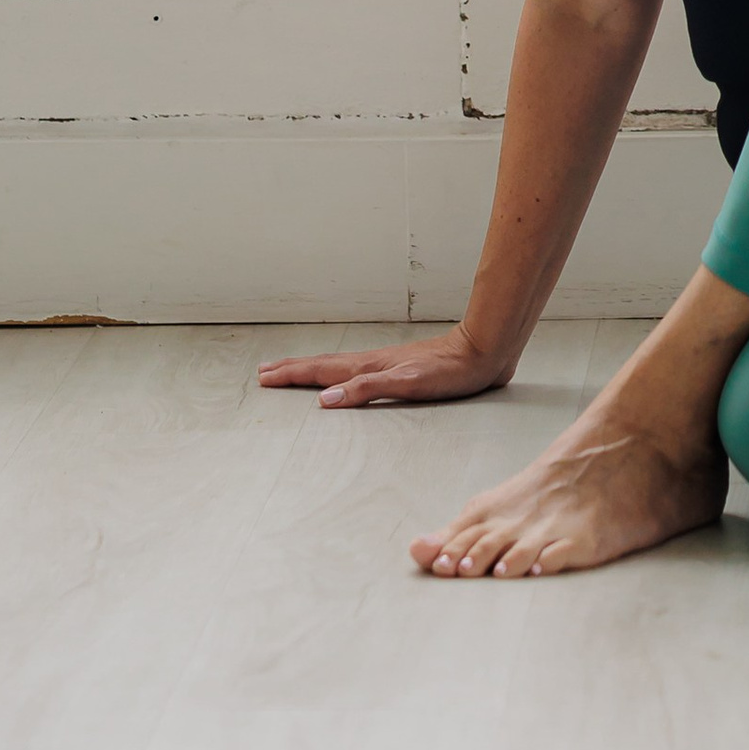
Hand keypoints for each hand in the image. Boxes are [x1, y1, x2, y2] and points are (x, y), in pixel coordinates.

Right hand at [256, 326, 513, 409]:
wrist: (484, 350)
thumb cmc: (450, 371)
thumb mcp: (408, 383)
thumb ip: (367, 389)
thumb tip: (325, 399)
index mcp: (370, 367)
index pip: (321, 371)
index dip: (292, 375)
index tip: (264, 377)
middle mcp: (373, 363)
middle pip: (324, 365)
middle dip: (293, 369)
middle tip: (265, 372)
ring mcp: (386, 364)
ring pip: (339, 366)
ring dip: (312, 369)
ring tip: (293, 371)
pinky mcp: (401, 369)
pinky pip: (357, 371)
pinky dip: (339, 374)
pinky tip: (345, 379)